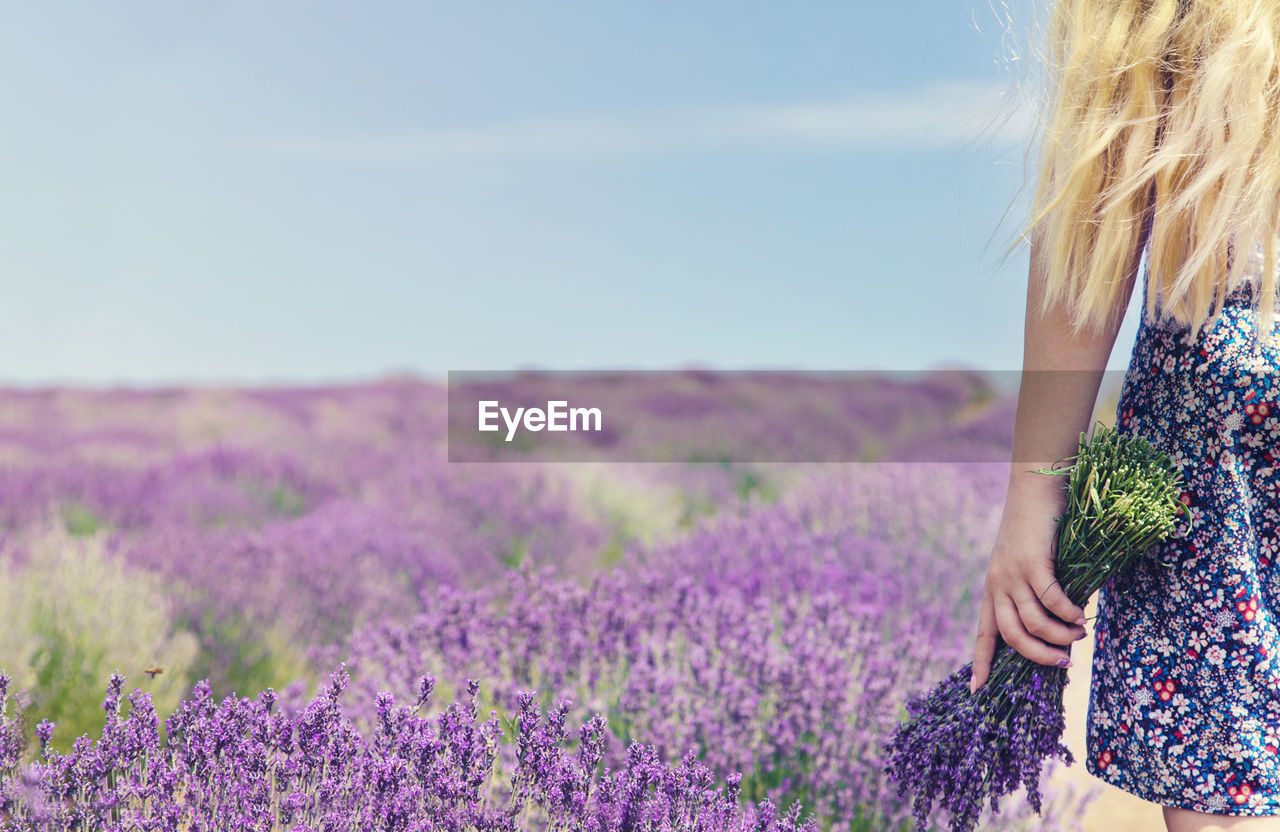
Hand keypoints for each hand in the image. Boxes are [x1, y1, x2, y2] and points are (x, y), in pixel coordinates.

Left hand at [970, 483, 1087, 692]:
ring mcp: (1013, 574)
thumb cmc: (1038, 529)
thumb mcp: (1028, 566)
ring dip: (1060, 635)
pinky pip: (1051, 600)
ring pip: (1033, 623)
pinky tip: (1081, 613)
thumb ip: (1035, 595)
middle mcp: (997, 584)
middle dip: (1039, 657)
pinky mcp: (1033, 562)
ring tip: (1080, 633)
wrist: (1034, 489)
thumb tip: (1058, 628)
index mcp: (993, 589)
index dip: (981, 661)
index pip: (983, 633)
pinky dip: (1068, 612)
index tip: (977, 690)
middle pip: (1012, 636)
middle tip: (1065, 662)